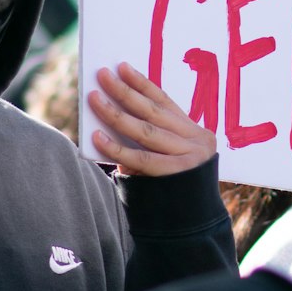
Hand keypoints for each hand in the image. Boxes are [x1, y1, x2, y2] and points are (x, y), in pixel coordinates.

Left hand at [89, 61, 215, 176]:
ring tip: (95, 99)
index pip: (165, 101)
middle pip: (153, 112)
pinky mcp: (176, 175)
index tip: (123, 67)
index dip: (142, 83)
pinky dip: (116, 147)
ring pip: (146, 131)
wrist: (194, 224)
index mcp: (196, 132)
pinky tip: (98, 136)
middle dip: (125, 92)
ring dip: (116, 114)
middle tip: (102, 76)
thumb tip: (112, 114)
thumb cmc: (175, 187)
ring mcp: (188, 158)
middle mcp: (196, 141)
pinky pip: (140, 158)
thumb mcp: (173, 157)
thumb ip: (152, 138)